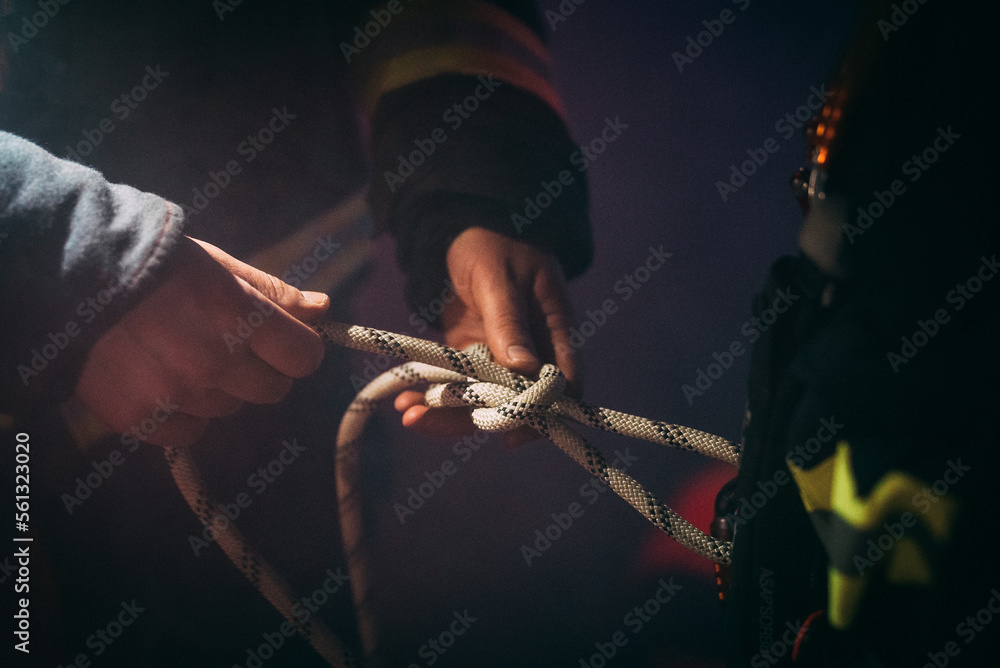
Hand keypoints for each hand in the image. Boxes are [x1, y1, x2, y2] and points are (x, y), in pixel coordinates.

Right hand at [73, 236, 329, 447]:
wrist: (70, 279)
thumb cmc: (157, 267)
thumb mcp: (220, 266)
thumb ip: (274, 293)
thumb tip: (323, 310)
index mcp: (239, 314)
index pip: (304, 357)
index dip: (298, 350)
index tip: (283, 343)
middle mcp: (214, 358)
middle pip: (273, 390)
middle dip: (260, 370)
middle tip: (228, 344)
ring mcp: (177, 393)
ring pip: (230, 409)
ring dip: (219, 389)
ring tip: (182, 353)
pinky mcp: (143, 419)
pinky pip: (191, 432)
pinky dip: (183, 414)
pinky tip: (161, 381)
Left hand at [394, 227, 580, 445]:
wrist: (467, 227)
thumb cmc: (494, 243)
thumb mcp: (498, 278)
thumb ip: (509, 322)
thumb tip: (523, 369)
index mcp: (555, 330)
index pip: (562, 385)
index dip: (542, 413)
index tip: (509, 431)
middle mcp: (534, 351)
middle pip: (517, 402)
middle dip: (476, 419)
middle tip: (429, 420)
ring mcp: (502, 357)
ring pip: (484, 401)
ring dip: (448, 413)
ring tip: (408, 414)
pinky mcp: (474, 356)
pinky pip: (460, 386)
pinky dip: (435, 396)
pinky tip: (406, 400)